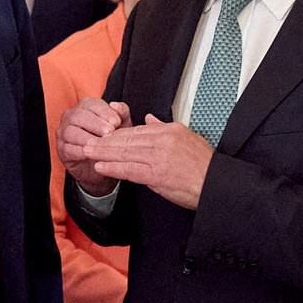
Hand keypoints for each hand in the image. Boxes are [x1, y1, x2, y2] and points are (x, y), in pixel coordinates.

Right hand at [57, 97, 131, 195]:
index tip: (117, 122)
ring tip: (102, 144)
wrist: (104, 163)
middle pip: (78, 116)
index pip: (91, 104)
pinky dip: (81, 151)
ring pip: (71, 131)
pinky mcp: (62, 150)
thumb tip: (115, 104)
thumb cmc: (111, 139)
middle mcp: (71, 116)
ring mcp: (63, 133)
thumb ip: (121, 113)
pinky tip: (93, 154)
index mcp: (85, 106)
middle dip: (96, 124)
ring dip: (87, 138)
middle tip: (109, 133)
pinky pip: (68, 148)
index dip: (104, 112)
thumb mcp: (121, 125)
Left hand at [83, 114, 213, 209]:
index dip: (116, 133)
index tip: (102, 135)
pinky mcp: (156, 175)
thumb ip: (164, 127)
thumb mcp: (186, 137)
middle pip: (126, 139)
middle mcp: (162, 140)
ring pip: (124, 153)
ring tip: (87, 152)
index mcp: (169, 130)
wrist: (215, 184)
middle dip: (104, 141)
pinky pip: (129, 169)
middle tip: (86, 141)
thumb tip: (148, 119)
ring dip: (103, 153)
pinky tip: (100, 167)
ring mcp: (158, 157)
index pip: (136, 130)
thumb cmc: (203, 165)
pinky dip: (113, 168)